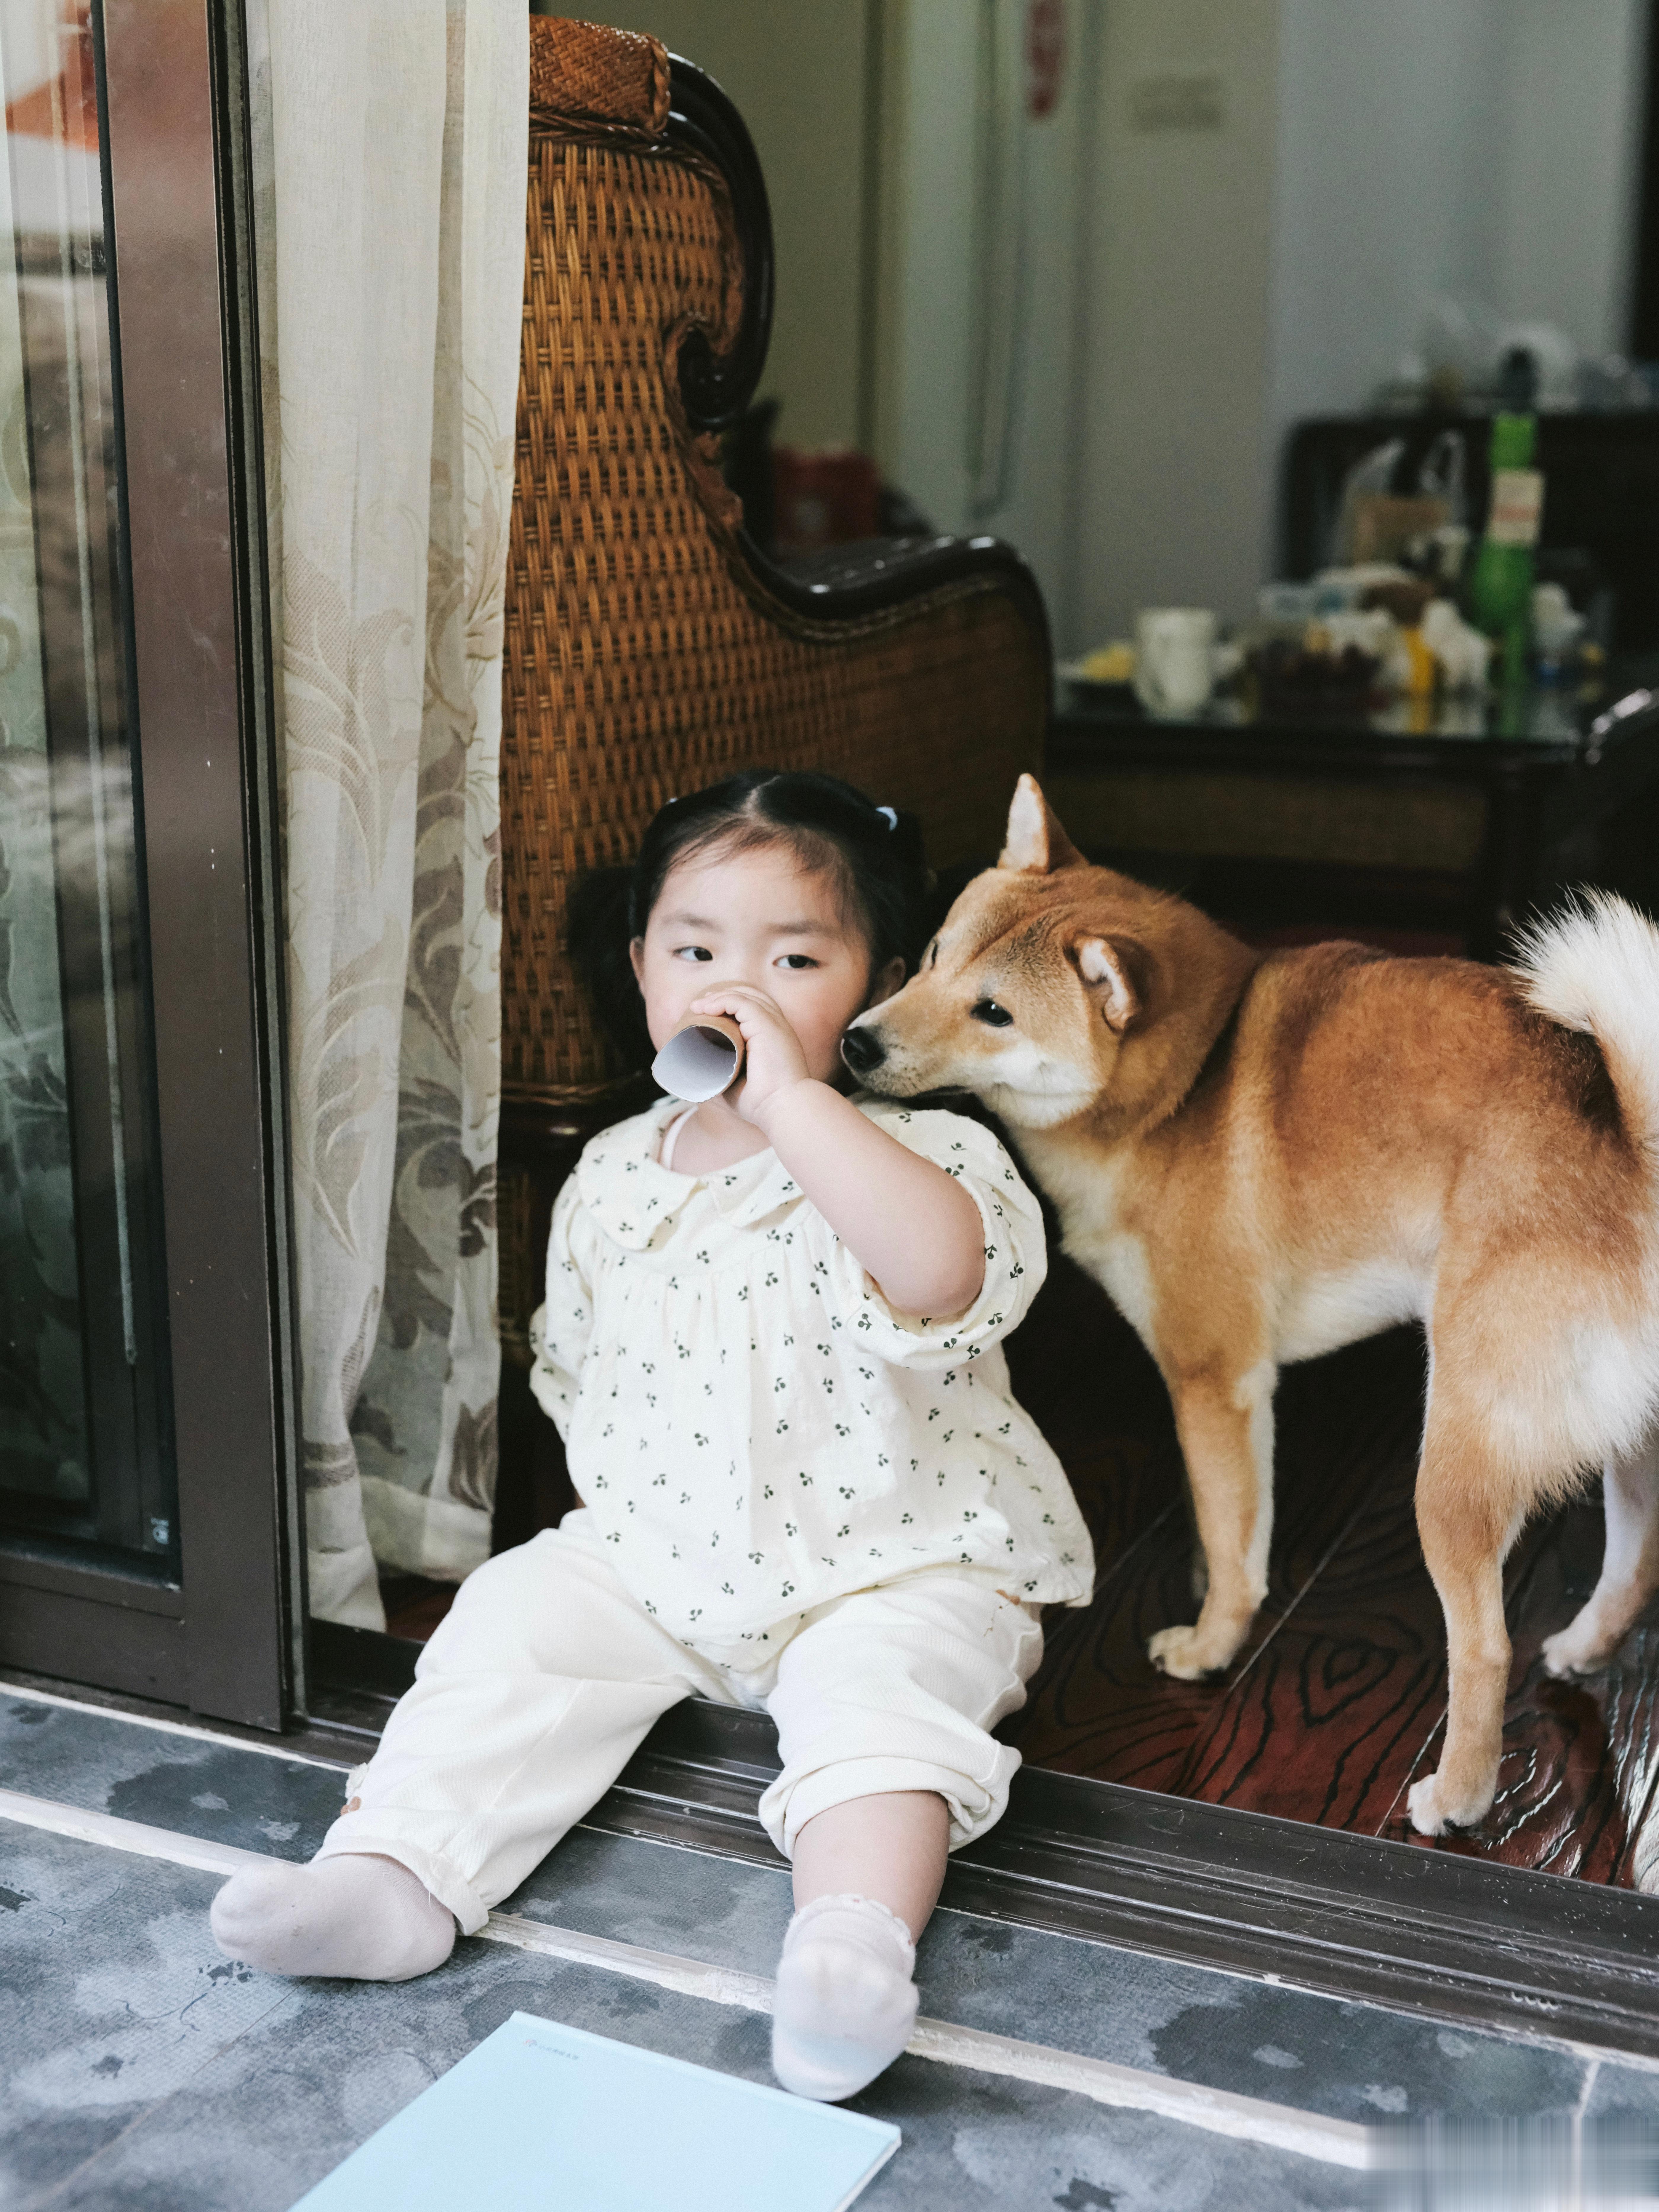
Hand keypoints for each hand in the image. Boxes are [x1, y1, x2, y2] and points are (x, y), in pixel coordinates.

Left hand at [684, 984, 814, 1125]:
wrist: (783, 1107)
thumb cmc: (762, 1101)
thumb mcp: (738, 1081)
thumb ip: (724, 1071)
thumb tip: (699, 1070)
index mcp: (774, 1037)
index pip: (755, 1008)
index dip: (731, 1004)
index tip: (706, 1011)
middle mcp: (777, 1026)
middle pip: (750, 997)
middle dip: (722, 997)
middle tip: (699, 1006)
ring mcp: (774, 1024)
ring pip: (745, 997)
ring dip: (718, 998)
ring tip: (698, 1007)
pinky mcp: (767, 1025)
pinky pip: (742, 1003)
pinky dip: (723, 1001)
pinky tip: (708, 1008)